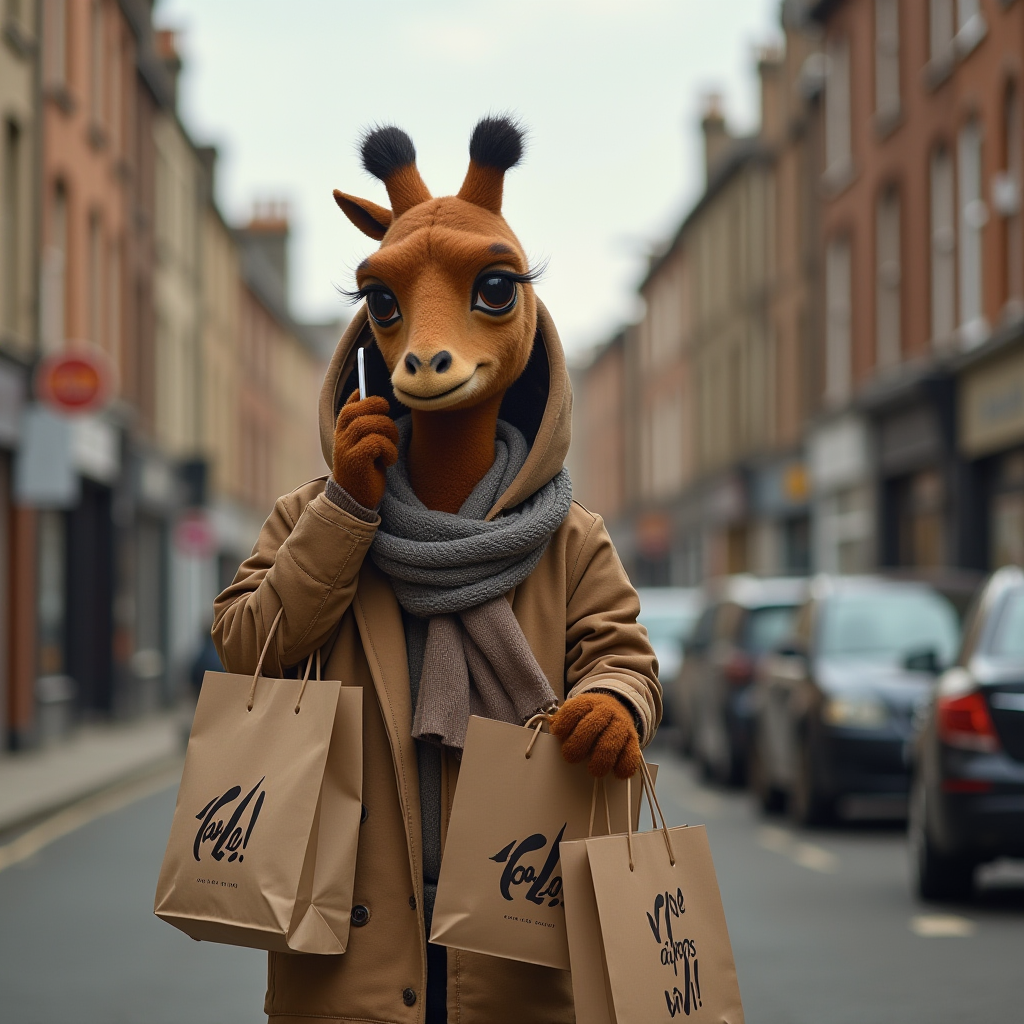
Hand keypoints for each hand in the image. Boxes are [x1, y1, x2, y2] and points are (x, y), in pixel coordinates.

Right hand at [332, 390, 398, 508]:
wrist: (356, 501)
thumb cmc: (364, 471)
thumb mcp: (362, 443)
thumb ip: (362, 422)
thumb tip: (360, 394)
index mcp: (342, 432)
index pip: (349, 407)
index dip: (366, 401)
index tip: (381, 407)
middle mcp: (341, 438)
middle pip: (358, 410)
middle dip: (380, 412)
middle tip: (390, 428)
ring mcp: (346, 449)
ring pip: (369, 424)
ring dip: (388, 432)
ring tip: (391, 447)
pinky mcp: (356, 461)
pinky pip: (376, 442)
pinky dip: (389, 449)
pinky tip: (388, 461)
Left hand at [551, 693, 641, 778]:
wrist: (617, 706)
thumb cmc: (589, 716)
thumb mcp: (575, 712)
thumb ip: (562, 720)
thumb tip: (552, 727)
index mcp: (587, 703)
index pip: (574, 710)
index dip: (564, 723)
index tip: (558, 734)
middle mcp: (605, 711)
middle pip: (591, 726)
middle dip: (579, 744)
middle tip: (570, 757)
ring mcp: (620, 724)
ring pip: (611, 741)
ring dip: (602, 758)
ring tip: (594, 770)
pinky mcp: (633, 738)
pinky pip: (631, 752)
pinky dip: (624, 764)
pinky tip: (616, 772)